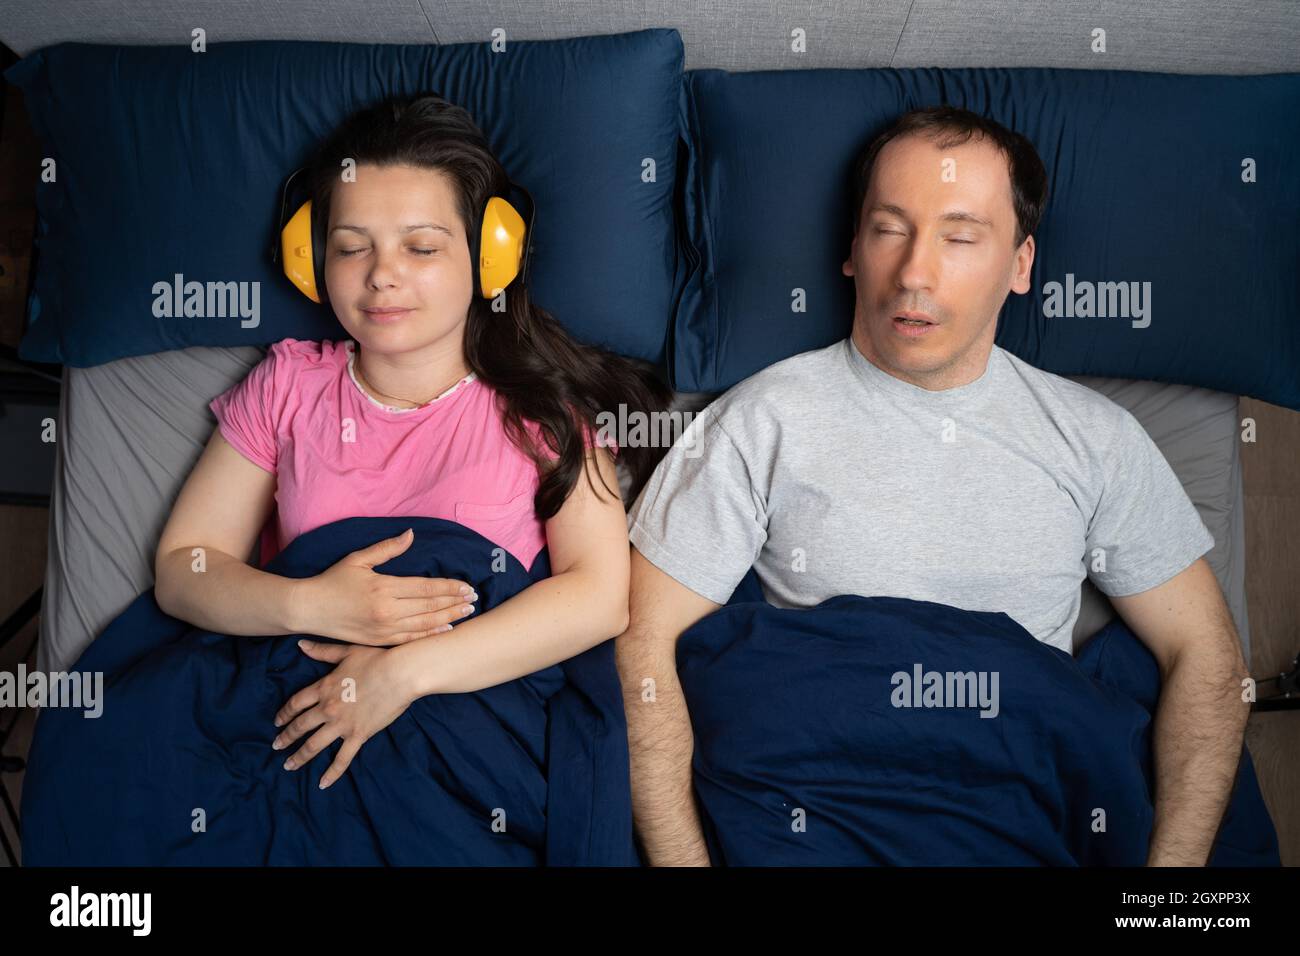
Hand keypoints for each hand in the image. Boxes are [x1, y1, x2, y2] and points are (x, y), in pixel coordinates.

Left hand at [272, 639, 415, 788]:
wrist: (400, 673)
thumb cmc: (377, 659)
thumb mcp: (347, 652)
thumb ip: (322, 651)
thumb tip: (301, 645)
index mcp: (324, 688)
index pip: (296, 703)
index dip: (284, 713)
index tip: (277, 721)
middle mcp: (327, 708)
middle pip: (300, 726)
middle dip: (286, 737)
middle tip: (276, 746)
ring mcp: (342, 724)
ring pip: (314, 745)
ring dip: (299, 757)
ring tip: (289, 766)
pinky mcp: (358, 735)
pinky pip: (342, 758)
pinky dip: (332, 772)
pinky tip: (322, 783)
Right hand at [291, 528, 477, 645]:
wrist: (308, 609)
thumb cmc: (332, 581)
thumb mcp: (358, 559)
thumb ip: (387, 548)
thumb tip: (411, 534)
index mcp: (384, 587)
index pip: (426, 587)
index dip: (449, 587)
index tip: (467, 586)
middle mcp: (387, 610)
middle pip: (430, 607)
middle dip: (455, 602)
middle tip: (474, 600)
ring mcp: (383, 628)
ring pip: (424, 625)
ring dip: (448, 619)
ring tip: (466, 614)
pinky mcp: (378, 641)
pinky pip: (410, 640)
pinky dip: (430, 636)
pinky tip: (445, 631)